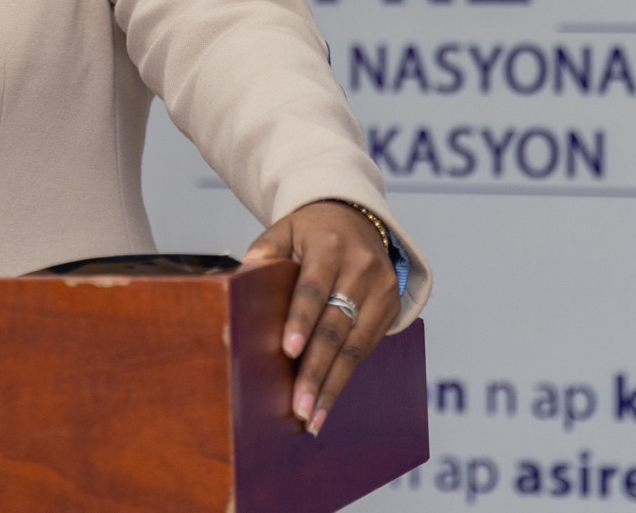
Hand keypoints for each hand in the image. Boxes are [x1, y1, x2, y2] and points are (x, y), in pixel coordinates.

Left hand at [242, 200, 400, 435]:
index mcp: (329, 247)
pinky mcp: (392, 307)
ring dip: (333, 384)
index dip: (300, 320)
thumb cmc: (311, 231)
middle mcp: (361, 269)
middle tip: (299, 405)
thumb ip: (265, 249)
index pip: (313, 288)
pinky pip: (366, 348)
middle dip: (316, 370)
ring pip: (355, 345)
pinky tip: (328, 398)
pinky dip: (346, 375)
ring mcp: (382, 290)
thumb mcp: (285, 228)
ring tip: (312, 416)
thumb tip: (243, 274)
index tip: (288, 351)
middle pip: (335, 326)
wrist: (357, 219)